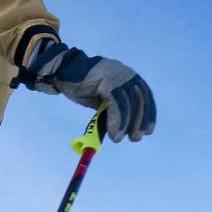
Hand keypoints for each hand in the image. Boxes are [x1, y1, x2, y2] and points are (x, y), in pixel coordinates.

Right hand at [23, 41, 156, 141]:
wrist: (63, 71)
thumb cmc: (83, 85)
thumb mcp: (104, 97)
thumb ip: (115, 108)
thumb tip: (124, 130)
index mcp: (129, 76)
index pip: (145, 96)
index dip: (148, 115)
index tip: (148, 131)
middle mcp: (126, 75)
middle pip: (140, 101)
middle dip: (138, 122)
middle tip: (134, 138)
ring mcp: (117, 77)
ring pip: (127, 104)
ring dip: (124, 125)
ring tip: (117, 139)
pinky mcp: (106, 82)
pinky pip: (115, 105)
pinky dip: (115, 122)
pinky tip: (112, 133)